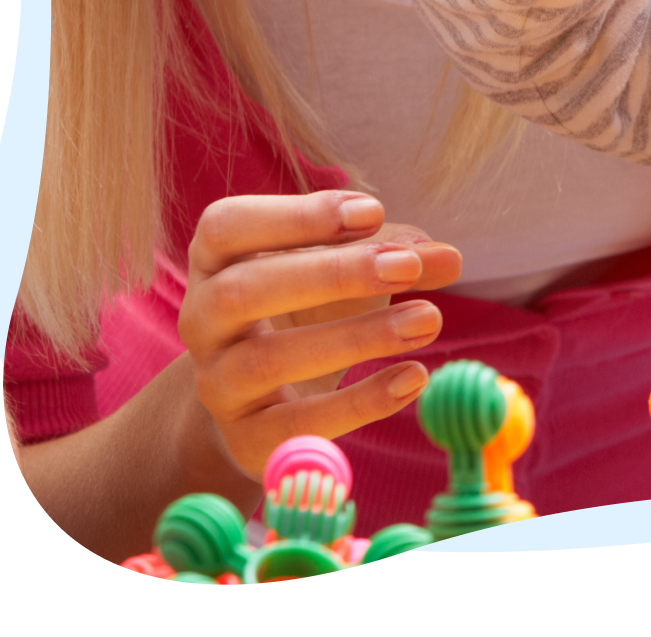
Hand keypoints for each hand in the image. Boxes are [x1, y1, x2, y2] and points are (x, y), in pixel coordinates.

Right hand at [179, 191, 462, 481]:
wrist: (260, 402)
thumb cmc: (307, 310)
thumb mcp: (344, 271)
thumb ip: (393, 254)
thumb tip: (448, 258)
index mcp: (215, 261)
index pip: (227, 226)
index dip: (296, 216)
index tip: (373, 213)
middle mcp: (202, 319)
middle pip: (244, 290)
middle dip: (332, 274)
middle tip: (408, 267)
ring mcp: (216, 382)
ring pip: (267, 359)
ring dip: (355, 338)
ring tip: (427, 320)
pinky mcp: (245, 438)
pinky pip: (295, 425)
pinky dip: (360, 403)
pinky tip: (414, 378)